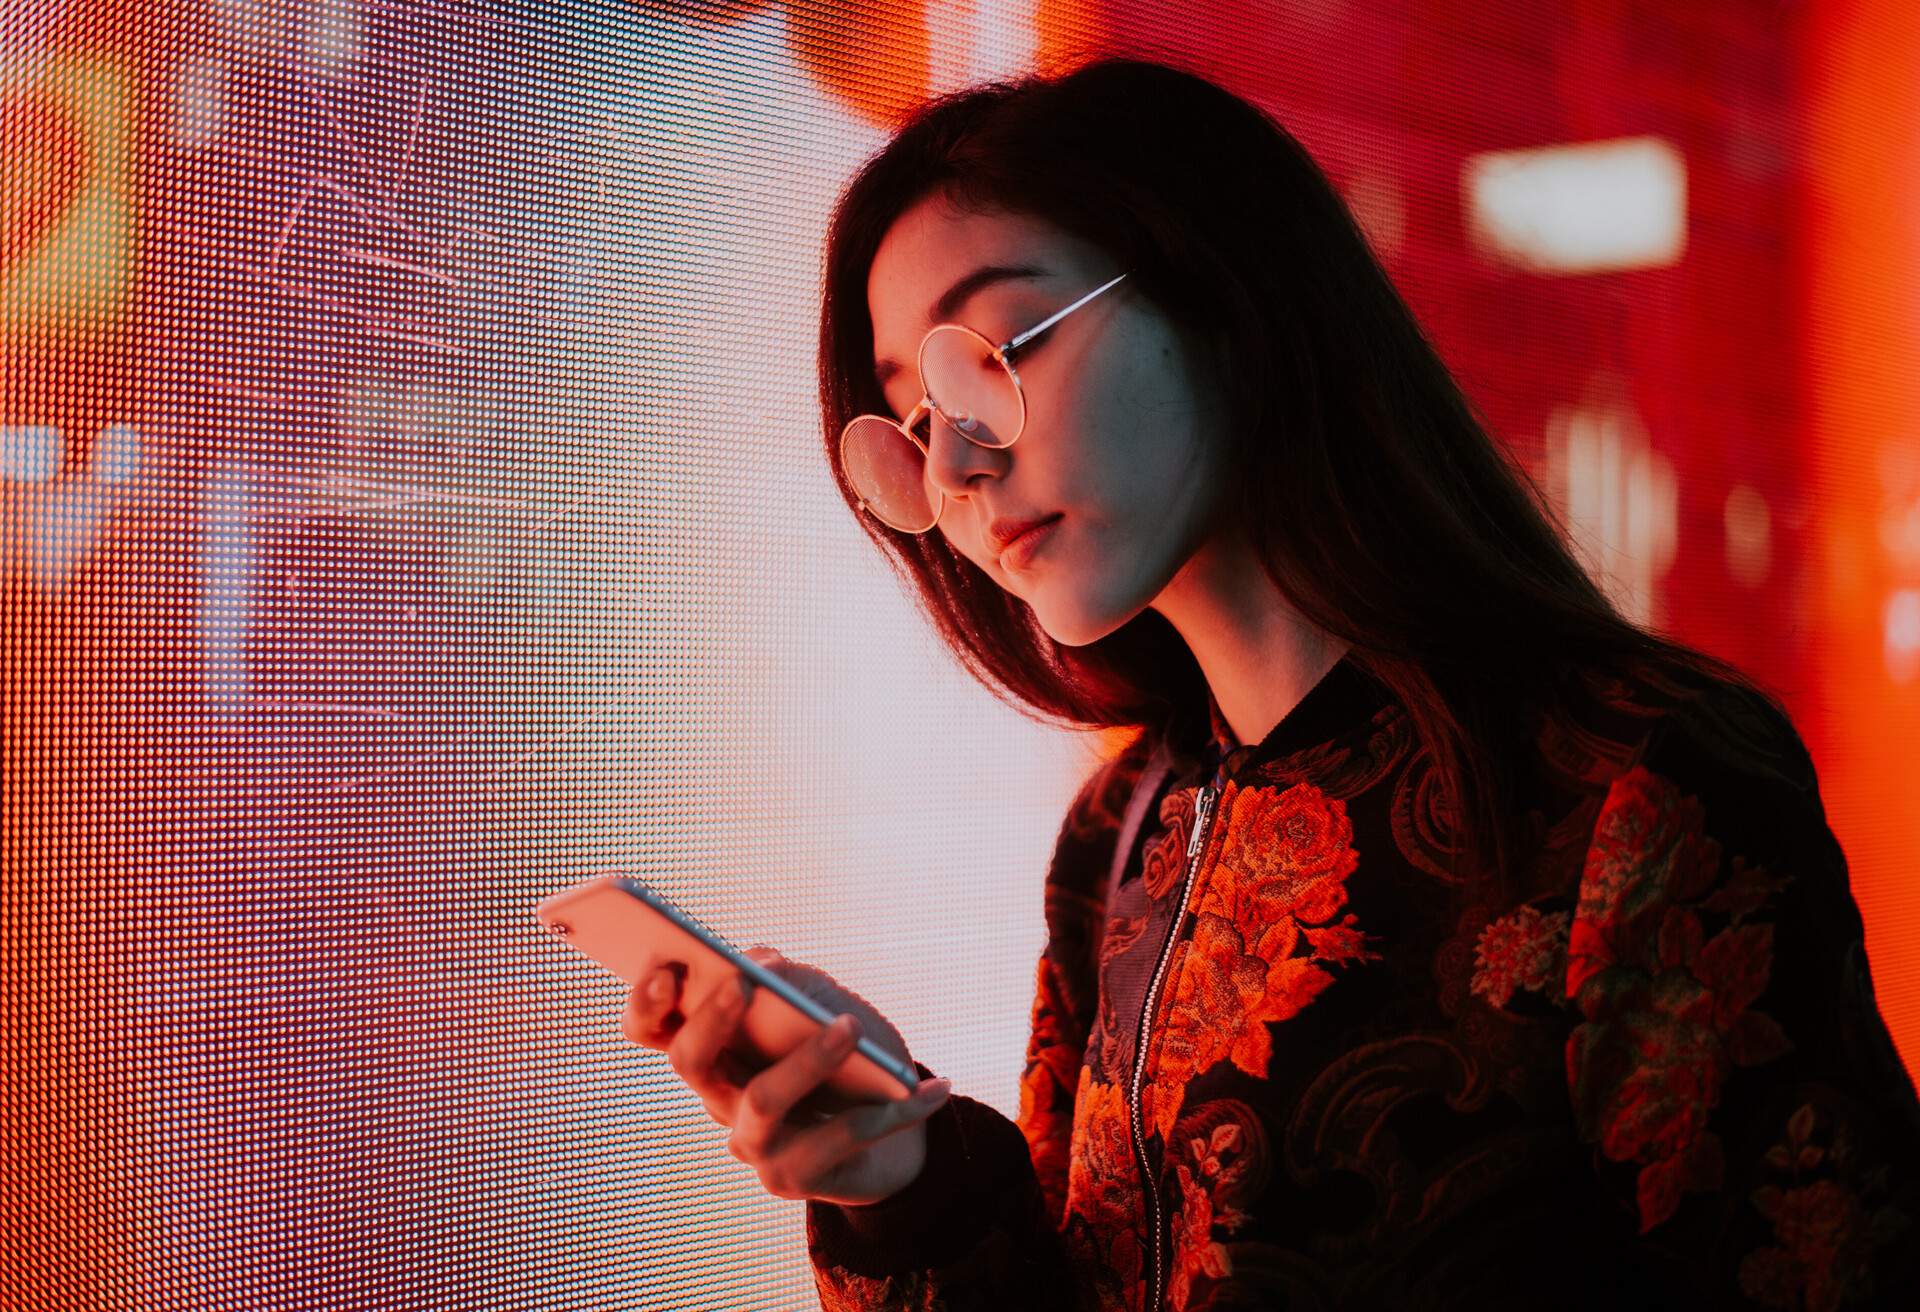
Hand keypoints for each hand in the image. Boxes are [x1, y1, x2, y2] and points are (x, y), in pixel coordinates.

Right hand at [620, 946, 952, 1205]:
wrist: (895, 1126)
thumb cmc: (850, 1056)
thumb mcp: (825, 1003)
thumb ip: (791, 981)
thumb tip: (762, 959)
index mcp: (715, 1050)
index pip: (652, 1029)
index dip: (646, 1000)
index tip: (666, 965)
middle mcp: (719, 1096)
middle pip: (689, 1061)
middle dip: (711, 1019)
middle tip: (742, 983)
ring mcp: (752, 1142)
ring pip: (761, 1098)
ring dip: (807, 1059)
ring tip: (850, 1027)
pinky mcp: (794, 1177)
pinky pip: (841, 1135)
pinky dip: (895, 1109)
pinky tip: (934, 1088)